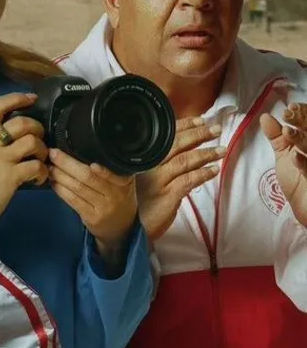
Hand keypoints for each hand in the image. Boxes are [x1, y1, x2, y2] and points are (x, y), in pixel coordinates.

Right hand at [0, 92, 48, 225]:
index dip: (15, 99)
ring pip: (32, 141)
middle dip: (38, 129)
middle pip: (21, 122)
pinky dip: (43, 172)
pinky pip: (36, 165)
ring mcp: (0, 159)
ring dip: (42, 151)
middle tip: (39, 140)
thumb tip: (7, 134)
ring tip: (40, 161)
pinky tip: (38, 179)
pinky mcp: (10, 176)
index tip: (31, 98)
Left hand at [47, 148, 137, 262]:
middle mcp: (115, 194)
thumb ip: (110, 169)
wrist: (122, 228)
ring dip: (60, 175)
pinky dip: (61, 189)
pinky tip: (53, 182)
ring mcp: (103, 207)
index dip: (93, 162)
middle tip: (53, 153)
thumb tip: (83, 149)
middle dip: (67, 163)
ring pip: (78, 188)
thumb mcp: (122, 183)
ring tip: (49, 166)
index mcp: (124, 182)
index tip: (77, 151)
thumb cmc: (118, 199)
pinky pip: (73, 200)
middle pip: (88, 176)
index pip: (109, 170)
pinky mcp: (91, 217)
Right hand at [136, 116, 223, 239]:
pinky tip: (214, 170)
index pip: (163, 137)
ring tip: (220, 149)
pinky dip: (202, 175)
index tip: (199, 118)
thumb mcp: (140, 180)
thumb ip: (156, 166)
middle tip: (215, 128)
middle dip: (198, 134)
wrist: (126, 229)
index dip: (183, 126)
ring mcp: (158, 182)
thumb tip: (180, 152)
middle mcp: (149, 168)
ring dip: (205, 154)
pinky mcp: (167, 196)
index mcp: (142, 160)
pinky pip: (188, 181)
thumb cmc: (134, 203)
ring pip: (184, 161)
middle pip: (175, 145)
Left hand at [260, 103, 306, 224]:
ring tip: (289, 132)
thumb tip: (265, 116)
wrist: (305, 206)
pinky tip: (295, 157)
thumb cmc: (298, 179)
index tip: (290, 108)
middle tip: (289, 114)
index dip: (303, 114)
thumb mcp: (286, 155)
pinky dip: (304, 163)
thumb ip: (277, 136)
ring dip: (302, 139)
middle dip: (303, 121)